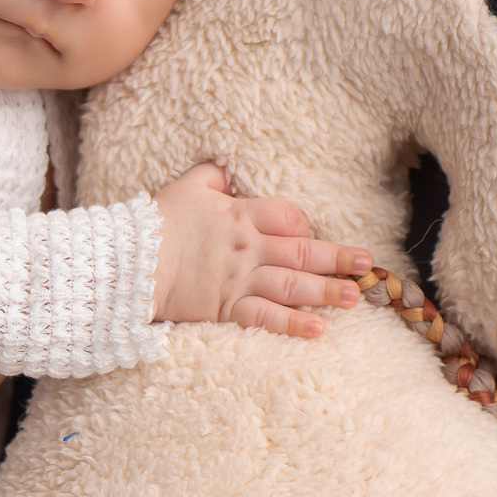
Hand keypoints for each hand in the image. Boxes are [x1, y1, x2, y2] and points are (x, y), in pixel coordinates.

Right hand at [152, 162, 370, 338]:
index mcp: (240, 216)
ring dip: (325, 290)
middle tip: (366, 264)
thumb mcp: (188, 186)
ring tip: (354, 295)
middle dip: (337, 258)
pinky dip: (292, 324)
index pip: (287, 217)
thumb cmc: (156, 221)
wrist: (129, 262)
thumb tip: (229, 167)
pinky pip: (265, 317)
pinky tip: (317, 329)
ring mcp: (239, 279)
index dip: (306, 226)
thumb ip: (214, 175)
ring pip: (291, 285)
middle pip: (301, 252)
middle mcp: (247, 248)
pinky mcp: (226, 308)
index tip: (315, 234)